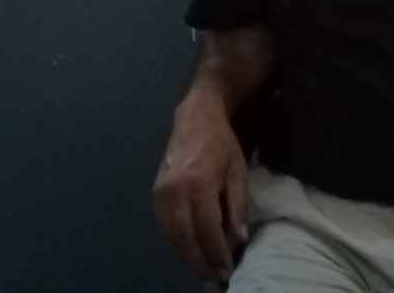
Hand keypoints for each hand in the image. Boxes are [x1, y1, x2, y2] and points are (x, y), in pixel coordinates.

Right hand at [152, 95, 249, 282]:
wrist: (195, 117)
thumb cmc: (222, 144)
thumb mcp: (238, 171)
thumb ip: (237, 207)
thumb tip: (239, 240)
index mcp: (199, 183)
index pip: (207, 229)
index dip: (217, 253)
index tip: (228, 270)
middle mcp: (175, 191)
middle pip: (185, 238)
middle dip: (200, 262)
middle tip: (214, 280)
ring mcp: (161, 193)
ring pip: (172, 237)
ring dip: (187, 258)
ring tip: (204, 271)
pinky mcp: (154, 194)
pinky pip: (165, 228)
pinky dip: (177, 244)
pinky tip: (190, 252)